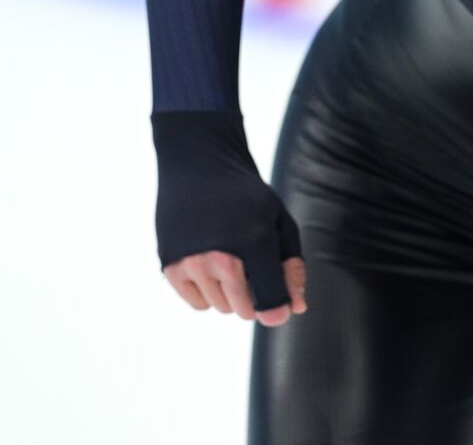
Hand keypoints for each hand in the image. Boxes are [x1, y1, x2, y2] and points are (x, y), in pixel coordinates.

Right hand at [150, 111, 306, 324]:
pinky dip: (207, 292)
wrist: (199, 167)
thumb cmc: (248, 197)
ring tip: (232, 259)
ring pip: (221, 307)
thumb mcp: (280, 222)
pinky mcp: (169, 266)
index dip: (279, 310)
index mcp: (254, 242)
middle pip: (244, 310)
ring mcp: (191, 263)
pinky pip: (198, 303)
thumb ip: (291, 266)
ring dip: (231, 294)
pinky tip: (211, 265)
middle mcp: (220, 256)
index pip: (269, 299)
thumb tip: (296, 307)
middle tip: (255, 271)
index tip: (282, 310)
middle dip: (256, 298)